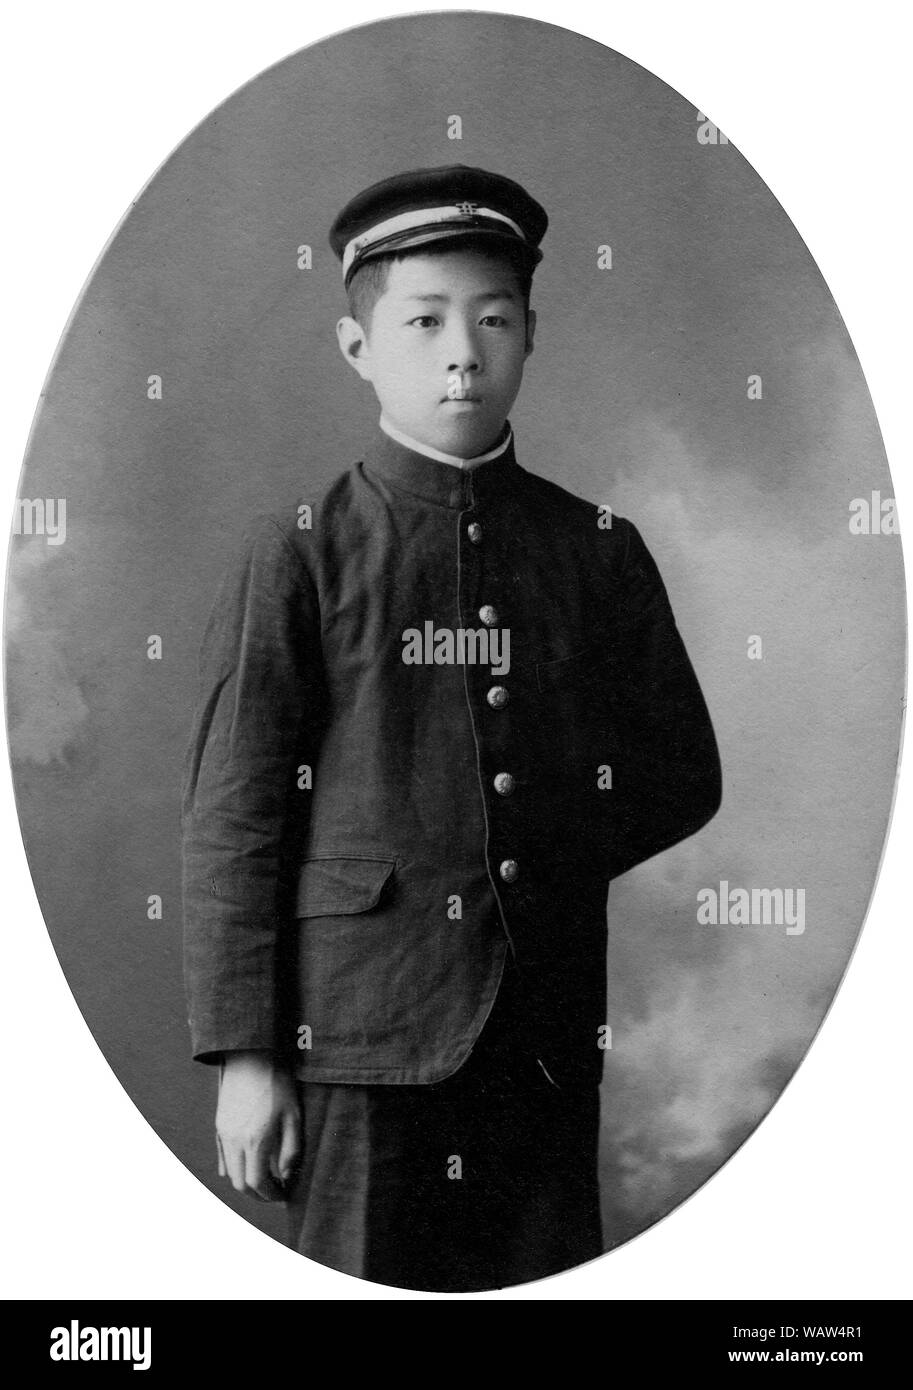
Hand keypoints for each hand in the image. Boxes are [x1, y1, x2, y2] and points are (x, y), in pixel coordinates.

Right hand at [215, 1052, 301, 1201]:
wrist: (251, 1056)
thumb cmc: (277, 1083)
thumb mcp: (293, 1115)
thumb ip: (291, 1149)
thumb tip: (287, 1175)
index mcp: (255, 1140)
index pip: (258, 1183)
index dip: (271, 1195)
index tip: (284, 1195)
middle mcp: (235, 1141)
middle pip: (240, 1183)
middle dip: (258, 1194)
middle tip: (275, 1191)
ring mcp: (224, 1133)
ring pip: (229, 1172)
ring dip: (245, 1182)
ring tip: (265, 1178)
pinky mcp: (219, 1125)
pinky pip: (222, 1157)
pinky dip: (233, 1168)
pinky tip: (246, 1166)